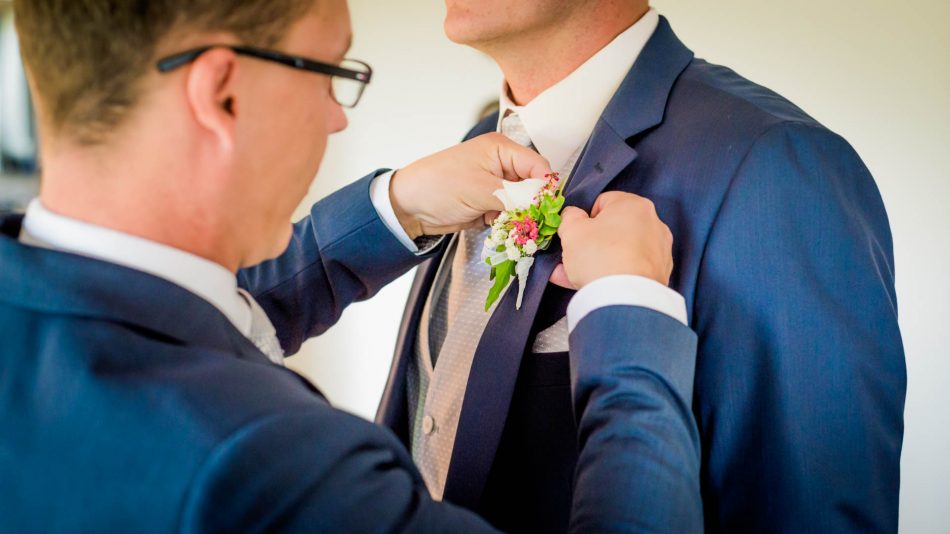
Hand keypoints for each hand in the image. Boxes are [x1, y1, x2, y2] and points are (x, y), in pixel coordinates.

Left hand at [389, 133, 551, 237]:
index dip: (545, 187)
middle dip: (533, 206)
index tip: (546, 209)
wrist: (408, 206)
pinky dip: (507, 224)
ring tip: (509, 226)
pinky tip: (497, 228)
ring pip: (523, 204)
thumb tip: (542, 203)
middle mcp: (502, 165)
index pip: (538, 166)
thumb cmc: (439, 186)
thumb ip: (515, 195)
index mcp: (501, 149)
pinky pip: (509, 216)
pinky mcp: (489, 204)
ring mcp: (496, 186)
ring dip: (520, 218)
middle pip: (533, 187)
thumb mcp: (481, 189)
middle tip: (530, 224)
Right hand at [552, 192, 673, 288]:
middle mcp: (653, 223)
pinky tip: (593, 287)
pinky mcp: (659, 274)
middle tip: (572, 258)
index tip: (576, 235)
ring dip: (598, 261)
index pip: (603, 202)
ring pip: (620, 252)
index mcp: (634, 204)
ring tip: (573, 277)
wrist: (626, 299)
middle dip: (590, 244)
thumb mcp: (571, 230)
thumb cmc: (599, 255)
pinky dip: (613, 275)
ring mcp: (659, 250)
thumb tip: (573, 216)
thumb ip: (569, 217)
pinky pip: (630, 269)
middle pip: (613, 229)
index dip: (585, 218)